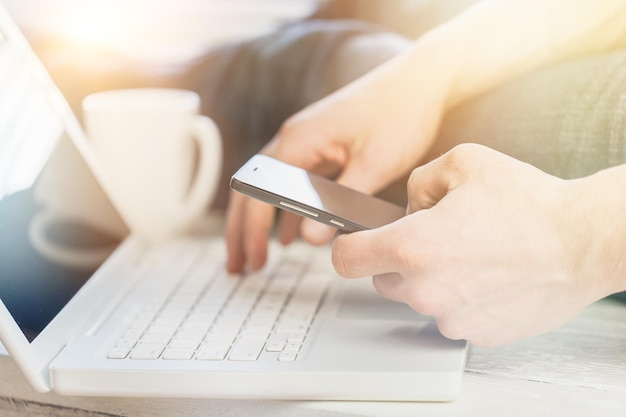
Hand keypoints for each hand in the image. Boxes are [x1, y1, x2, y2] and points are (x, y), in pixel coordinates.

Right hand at [225, 48, 448, 272]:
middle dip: (242, 229)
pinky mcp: (324, 146)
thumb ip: (340, 202)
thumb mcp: (373, 163)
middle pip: (252, 188)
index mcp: (298, 141)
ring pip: (270, 186)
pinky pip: (294, 183)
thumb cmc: (400, 113)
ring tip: (256, 256)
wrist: (422, 81)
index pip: (258, 191)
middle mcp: (295, 139)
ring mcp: (308, 141)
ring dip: (261, 221)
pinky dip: (287, 210)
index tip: (253, 260)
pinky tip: (291, 233)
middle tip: (238, 265)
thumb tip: (311, 239)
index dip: (252, 230)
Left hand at [332, 144, 615, 345]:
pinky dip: (461, 298)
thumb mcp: (463, 163)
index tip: (356, 242)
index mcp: (411, 247)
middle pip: (383, 279)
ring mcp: (451, 316)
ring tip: (472, 253)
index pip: (346, 259)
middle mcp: (425, 289)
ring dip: (432, 279)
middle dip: (399, 259)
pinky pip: (451, 314)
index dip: (348, 247)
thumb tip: (408, 205)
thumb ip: (418, 181)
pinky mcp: (477, 333)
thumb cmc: (529, 204)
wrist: (582, 242)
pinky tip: (489, 275)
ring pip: (419, 298)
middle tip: (436, 238)